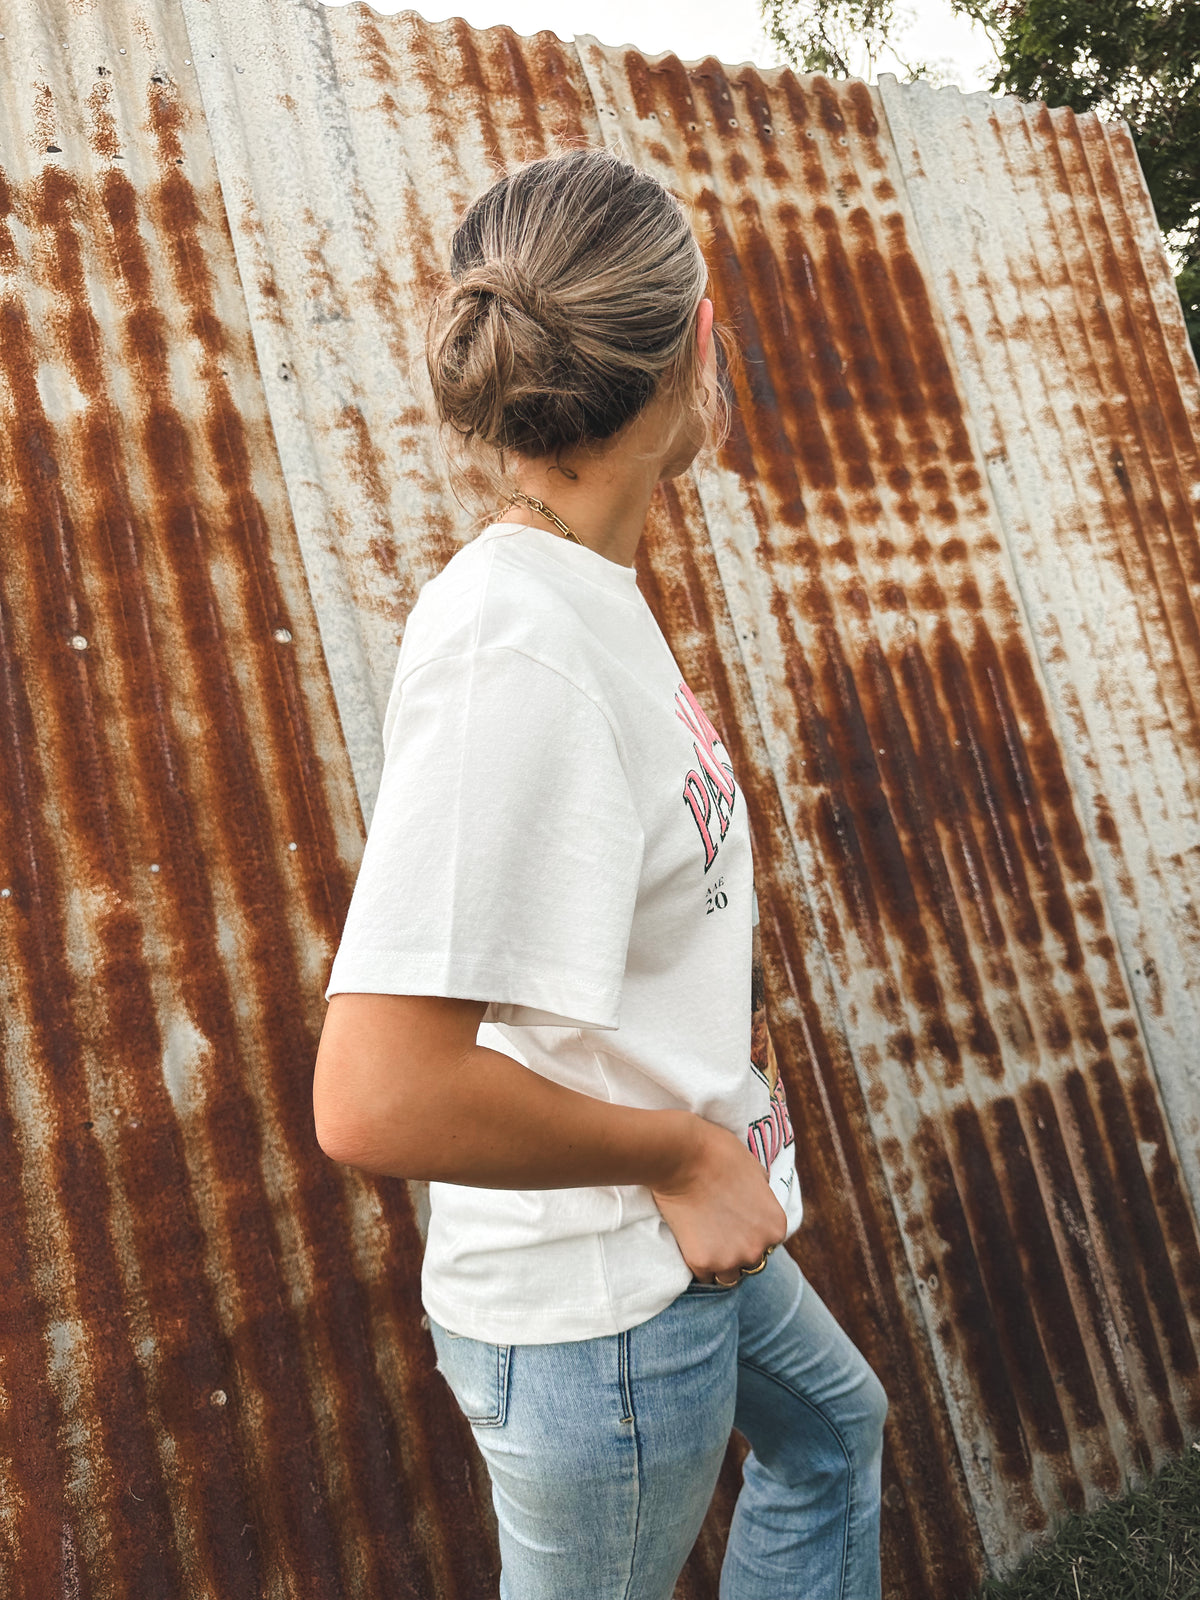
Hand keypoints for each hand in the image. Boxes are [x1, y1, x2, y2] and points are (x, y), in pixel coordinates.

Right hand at [650, 1114, 786, 1282]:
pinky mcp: (702, 1262)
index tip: (737, 1222)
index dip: (753, 1232)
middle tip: (719, 1230)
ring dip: (720, 1263)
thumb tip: (761, 1198)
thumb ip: (763, 1194)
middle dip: (738, 1249)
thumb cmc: (719, 1154)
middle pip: (751, 1261)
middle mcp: (758, 1248)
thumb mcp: (756, 1169)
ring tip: (706, 1242)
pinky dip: (699, 1264)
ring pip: (728, 1276)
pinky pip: (704, 1276)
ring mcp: (730, 1258)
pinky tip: (692, 1243)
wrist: (683, 1156)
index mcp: (775, 1226)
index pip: (770, 1243)